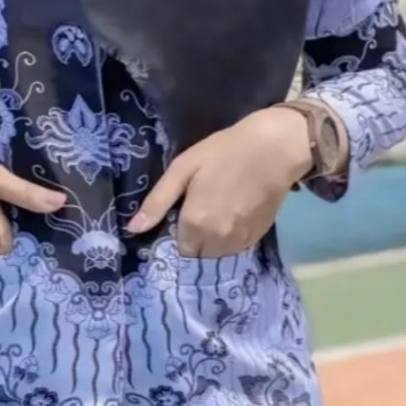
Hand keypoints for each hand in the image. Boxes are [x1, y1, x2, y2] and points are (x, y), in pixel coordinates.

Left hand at [126, 107, 312, 257]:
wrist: (273, 150)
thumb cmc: (223, 152)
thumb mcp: (183, 168)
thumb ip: (157, 202)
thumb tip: (132, 229)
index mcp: (195, 223)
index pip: (178, 248)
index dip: (177, 232)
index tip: (181, 215)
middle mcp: (217, 240)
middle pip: (198, 254)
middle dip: (194, 239)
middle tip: (198, 210)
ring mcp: (240, 241)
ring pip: (217, 254)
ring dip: (212, 241)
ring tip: (216, 211)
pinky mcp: (258, 237)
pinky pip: (236, 248)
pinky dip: (230, 238)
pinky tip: (233, 214)